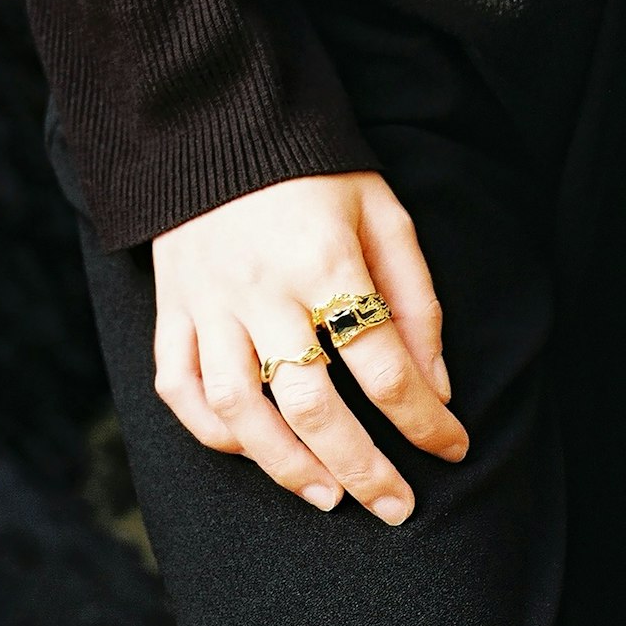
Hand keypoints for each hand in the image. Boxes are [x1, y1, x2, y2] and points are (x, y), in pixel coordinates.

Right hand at [150, 170, 468, 523]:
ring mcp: (208, 302)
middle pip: (312, 403)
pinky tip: (253, 451)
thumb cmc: (314, 169)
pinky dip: (213, 430)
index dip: (424, 419)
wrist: (215, 119)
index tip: (453, 448)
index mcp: (326, 260)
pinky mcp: (172, 307)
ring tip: (330, 496)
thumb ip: (415, 296)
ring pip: (240, 409)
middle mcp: (262, 289)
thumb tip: (436, 385)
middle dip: (363, 466)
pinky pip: (179, 386)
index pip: (384, 363)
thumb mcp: (383, 212)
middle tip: (397, 507)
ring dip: (286, 465)